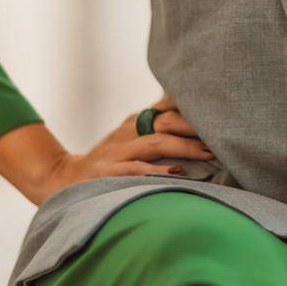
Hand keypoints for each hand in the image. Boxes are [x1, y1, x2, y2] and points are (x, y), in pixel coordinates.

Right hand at [35, 93, 215, 203]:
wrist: (64, 178)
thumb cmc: (109, 159)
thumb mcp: (130, 135)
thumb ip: (158, 123)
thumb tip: (190, 112)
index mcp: (135, 122)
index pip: (167, 107)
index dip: (192, 109)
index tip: (220, 111)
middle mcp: (127, 132)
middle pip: (164, 121)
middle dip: (194, 127)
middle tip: (222, 134)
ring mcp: (118, 153)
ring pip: (154, 144)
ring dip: (183, 148)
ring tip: (208, 153)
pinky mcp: (109, 174)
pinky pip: (135, 171)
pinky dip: (157, 171)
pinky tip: (176, 173)